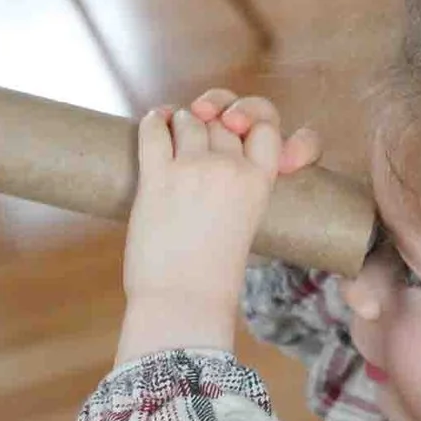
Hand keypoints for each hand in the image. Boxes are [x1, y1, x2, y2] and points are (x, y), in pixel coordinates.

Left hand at [116, 91, 321, 363]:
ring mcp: (194, 169)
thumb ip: (241, 190)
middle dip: (210, 121)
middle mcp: (230, 169)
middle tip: (198, 129)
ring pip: (190, 120)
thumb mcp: (247, 224)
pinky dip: (154, 121)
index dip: (253, 118)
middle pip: (223, 121)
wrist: (182, 302)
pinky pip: (154, 129)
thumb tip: (213, 155)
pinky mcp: (157, 177)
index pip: (267, 126)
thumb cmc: (213, 275)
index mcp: (261, 184)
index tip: (235, 126)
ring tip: (172, 134)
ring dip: (181, 121)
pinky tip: (155, 123)